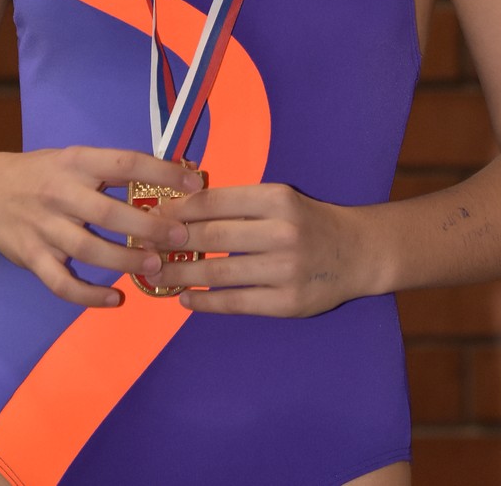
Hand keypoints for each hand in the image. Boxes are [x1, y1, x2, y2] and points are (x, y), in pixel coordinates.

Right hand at [0, 146, 203, 307]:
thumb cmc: (40, 173)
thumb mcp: (73, 158)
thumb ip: (112, 170)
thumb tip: (170, 178)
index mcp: (75, 161)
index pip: (125, 163)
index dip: (162, 172)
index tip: (195, 182)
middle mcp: (59, 192)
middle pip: (109, 213)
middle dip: (149, 227)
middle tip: (181, 236)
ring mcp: (43, 227)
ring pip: (88, 250)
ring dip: (126, 261)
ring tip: (156, 266)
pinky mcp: (30, 256)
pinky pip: (61, 283)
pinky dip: (88, 296)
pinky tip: (114, 300)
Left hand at [146, 183, 363, 316]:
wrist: (357, 253)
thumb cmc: (308, 221)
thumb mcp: (280, 199)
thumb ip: (239, 205)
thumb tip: (181, 209)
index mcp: (277, 198)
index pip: (216, 201)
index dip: (179, 209)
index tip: (152, 215)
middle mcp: (282, 231)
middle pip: (213, 237)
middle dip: (172, 242)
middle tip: (144, 247)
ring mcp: (286, 269)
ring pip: (220, 273)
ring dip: (181, 275)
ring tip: (156, 275)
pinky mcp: (288, 303)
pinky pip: (236, 303)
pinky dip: (205, 302)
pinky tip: (186, 299)